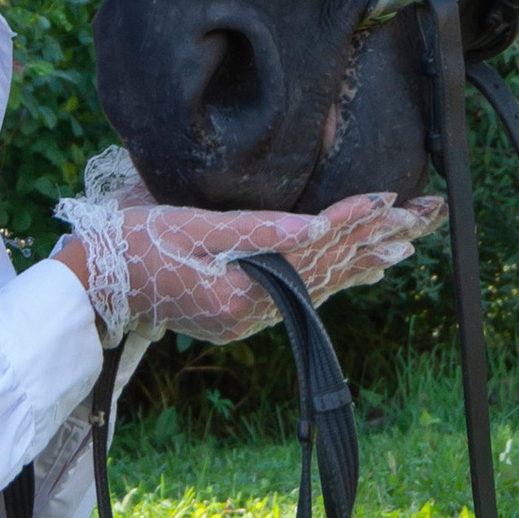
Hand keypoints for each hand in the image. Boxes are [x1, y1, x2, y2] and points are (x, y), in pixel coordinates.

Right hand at [52, 161, 441, 345]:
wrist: (91, 285)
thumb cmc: (132, 244)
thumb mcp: (189, 226)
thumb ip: (254, 230)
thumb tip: (313, 227)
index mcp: (240, 291)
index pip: (311, 249)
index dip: (352, 220)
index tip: (391, 199)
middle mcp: (252, 312)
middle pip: (328, 270)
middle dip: (379, 240)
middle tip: (427, 217)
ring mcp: (248, 318)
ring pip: (321, 285)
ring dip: (367, 260)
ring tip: (410, 242)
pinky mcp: (241, 314)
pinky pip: (302, 294)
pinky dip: (338, 277)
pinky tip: (363, 269)